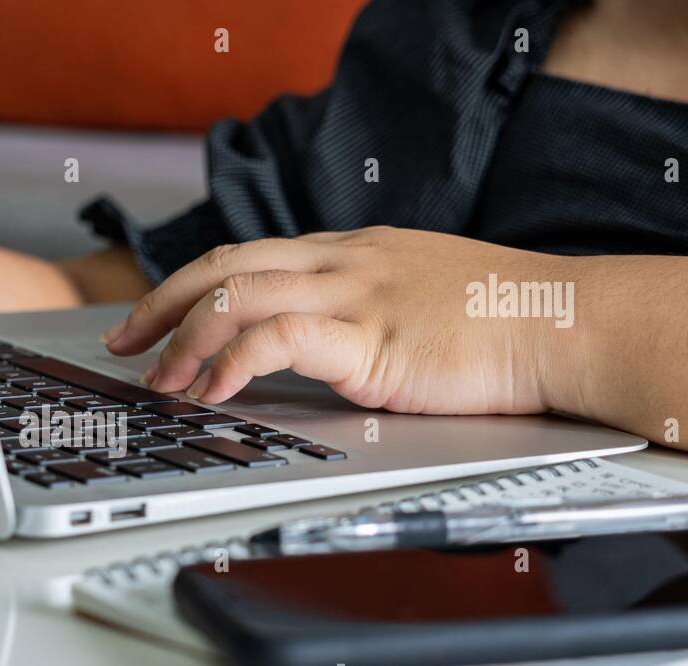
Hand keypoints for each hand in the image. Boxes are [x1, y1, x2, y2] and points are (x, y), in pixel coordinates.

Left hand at [102, 227, 577, 415]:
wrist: (566, 323)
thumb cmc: (497, 322)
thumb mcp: (409, 302)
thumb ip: (354, 315)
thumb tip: (304, 347)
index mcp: (345, 253)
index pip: (243, 257)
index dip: (185, 287)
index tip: (150, 320)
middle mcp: (339, 263)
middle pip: (221, 266)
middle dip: (159, 306)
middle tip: (121, 345)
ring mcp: (353, 296)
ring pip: (235, 296)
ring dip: (183, 341)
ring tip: (158, 381)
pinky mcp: (371, 339)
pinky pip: (278, 338)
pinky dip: (231, 362)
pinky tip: (213, 391)